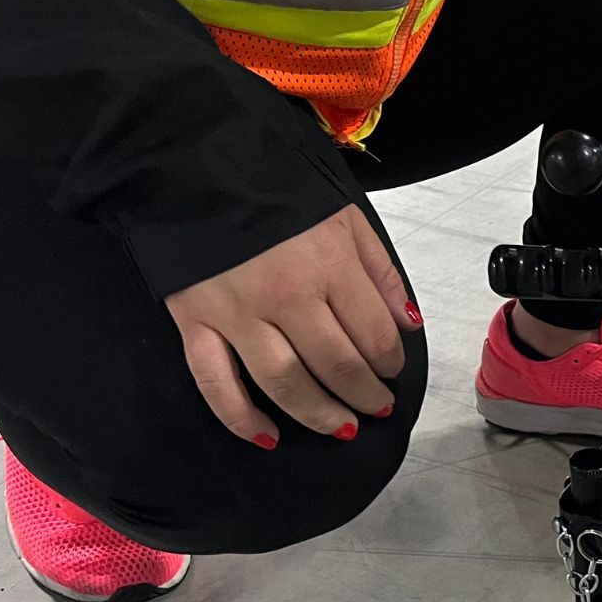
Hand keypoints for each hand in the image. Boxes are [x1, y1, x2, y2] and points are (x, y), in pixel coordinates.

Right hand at [166, 205, 420, 446]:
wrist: (193, 165)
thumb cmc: (276, 191)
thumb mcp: (344, 217)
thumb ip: (380, 272)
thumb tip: (409, 324)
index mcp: (329, 265)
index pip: (374, 334)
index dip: (391, 362)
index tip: (392, 369)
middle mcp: (286, 295)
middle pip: (337, 365)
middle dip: (365, 395)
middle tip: (377, 406)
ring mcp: (237, 313)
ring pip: (286, 383)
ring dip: (319, 414)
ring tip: (343, 427)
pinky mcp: (194, 323)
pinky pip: (217, 383)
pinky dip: (241, 418)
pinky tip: (267, 437)